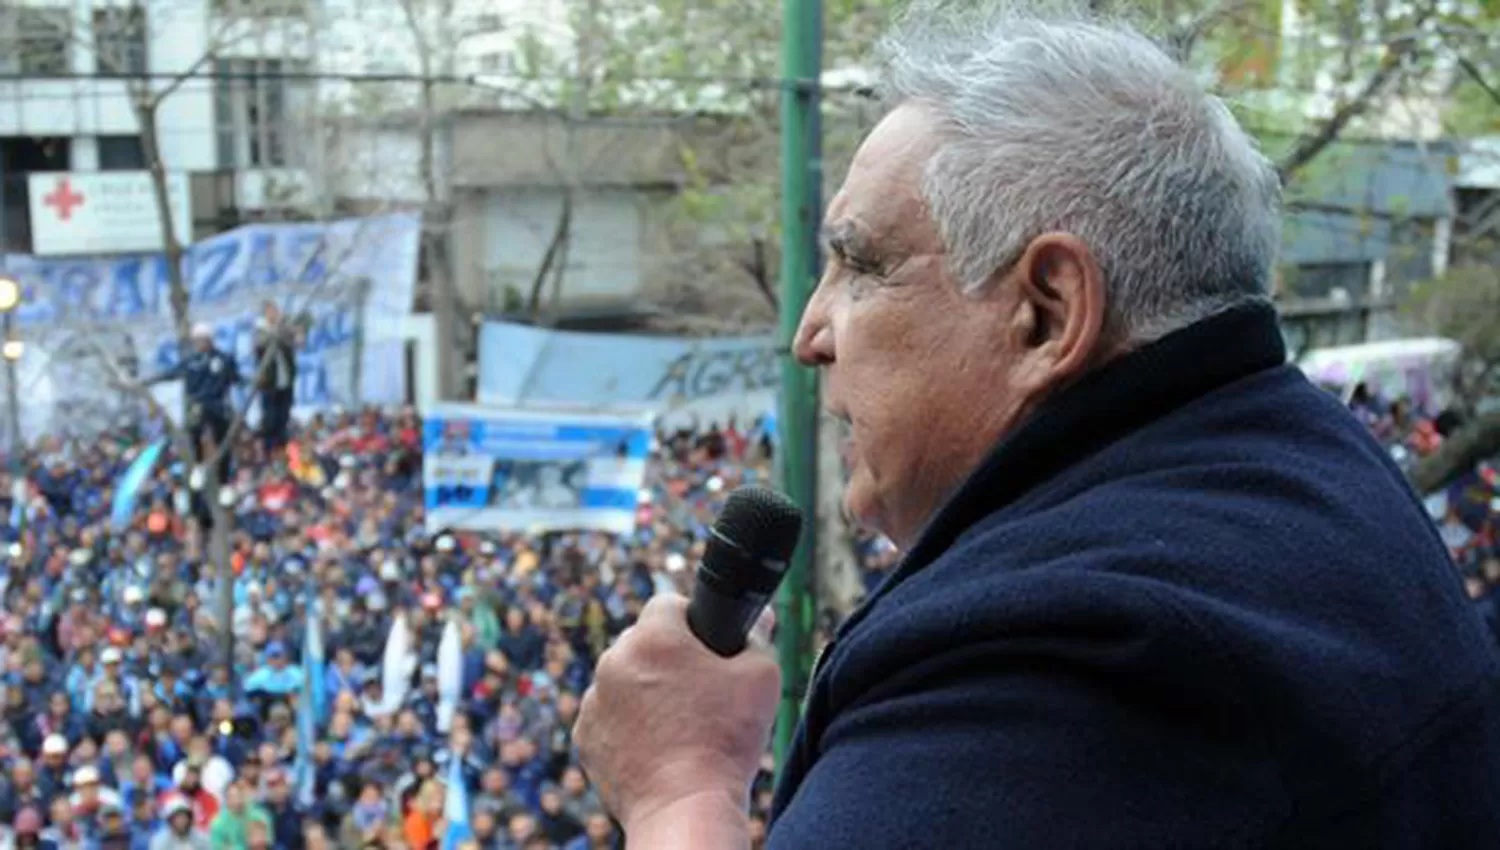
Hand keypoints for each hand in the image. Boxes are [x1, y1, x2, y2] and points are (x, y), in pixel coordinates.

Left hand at [575, 594, 778, 834]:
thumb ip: (758, 636)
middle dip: (667, 659)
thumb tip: (758, 618)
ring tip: (678, 724)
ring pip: (623, 680)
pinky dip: (627, 724)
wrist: (684, 808)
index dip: (692, 623)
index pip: (669, 604)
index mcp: (653, 638)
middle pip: (643, 643)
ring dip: (644, 691)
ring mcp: (594, 701)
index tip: (706, 648)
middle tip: (698, 692)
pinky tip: (656, 744)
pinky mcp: (585, 736)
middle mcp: (613, 661)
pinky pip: (608, 716)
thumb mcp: (761, 677)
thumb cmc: (726, 741)